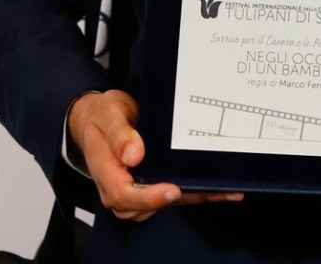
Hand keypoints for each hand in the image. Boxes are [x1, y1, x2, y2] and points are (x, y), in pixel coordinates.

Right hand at [67, 90, 242, 220]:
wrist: (100, 120)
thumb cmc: (104, 116)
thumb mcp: (109, 114)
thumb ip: (119, 133)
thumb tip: (133, 155)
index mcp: (105, 170)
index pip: (123, 193)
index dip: (148, 197)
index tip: (171, 189)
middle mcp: (118, 187)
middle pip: (145, 206)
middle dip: (178, 199)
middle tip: (207, 189)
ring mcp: (134, 190)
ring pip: (162, 204)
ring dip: (191, 197)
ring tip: (221, 189)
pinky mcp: (149, 186)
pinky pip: (169, 195)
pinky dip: (193, 193)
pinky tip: (218, 189)